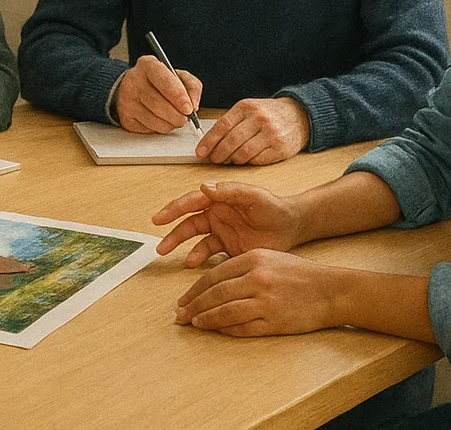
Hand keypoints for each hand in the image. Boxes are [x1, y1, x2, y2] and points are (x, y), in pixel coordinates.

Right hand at [116, 56, 202, 132]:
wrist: (134, 88)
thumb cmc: (160, 82)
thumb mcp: (179, 76)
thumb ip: (192, 86)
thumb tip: (194, 106)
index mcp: (148, 65)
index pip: (164, 81)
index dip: (178, 96)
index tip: (189, 109)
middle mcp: (134, 80)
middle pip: (158, 104)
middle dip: (177, 115)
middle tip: (185, 117)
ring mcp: (127, 100)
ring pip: (154, 120)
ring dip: (170, 123)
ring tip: (174, 118)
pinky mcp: (126, 118)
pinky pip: (148, 129)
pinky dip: (160, 128)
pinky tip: (161, 119)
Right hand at [152, 181, 304, 265]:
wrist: (291, 227)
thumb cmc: (274, 207)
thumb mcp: (254, 196)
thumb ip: (230, 190)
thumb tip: (205, 187)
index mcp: (219, 198)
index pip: (191, 203)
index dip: (174, 210)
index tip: (159, 219)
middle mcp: (216, 214)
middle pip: (188, 223)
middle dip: (172, 233)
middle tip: (159, 244)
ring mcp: (220, 231)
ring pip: (194, 239)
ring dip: (181, 246)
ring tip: (168, 254)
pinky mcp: (227, 247)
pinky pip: (208, 253)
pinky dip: (198, 258)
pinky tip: (192, 263)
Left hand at [174, 249, 338, 336]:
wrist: (330, 290)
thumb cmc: (300, 274)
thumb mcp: (270, 258)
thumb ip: (242, 267)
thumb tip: (213, 285)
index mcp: (254, 258)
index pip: (215, 275)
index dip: (195, 289)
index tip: (182, 299)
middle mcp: (258, 278)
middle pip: (215, 294)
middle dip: (194, 306)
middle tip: (180, 315)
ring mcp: (266, 301)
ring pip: (225, 312)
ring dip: (206, 319)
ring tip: (194, 324)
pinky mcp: (274, 321)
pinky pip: (243, 327)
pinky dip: (226, 330)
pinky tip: (217, 330)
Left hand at [195, 97, 308, 163]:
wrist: (299, 116)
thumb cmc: (268, 114)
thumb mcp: (249, 110)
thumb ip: (230, 122)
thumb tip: (209, 141)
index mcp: (247, 107)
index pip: (222, 125)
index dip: (208, 141)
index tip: (200, 152)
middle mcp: (259, 119)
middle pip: (231, 141)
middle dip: (218, 154)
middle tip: (214, 159)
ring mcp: (271, 134)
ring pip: (243, 153)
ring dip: (232, 160)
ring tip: (230, 159)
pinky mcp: (280, 148)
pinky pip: (257, 160)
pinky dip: (248, 162)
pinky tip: (246, 160)